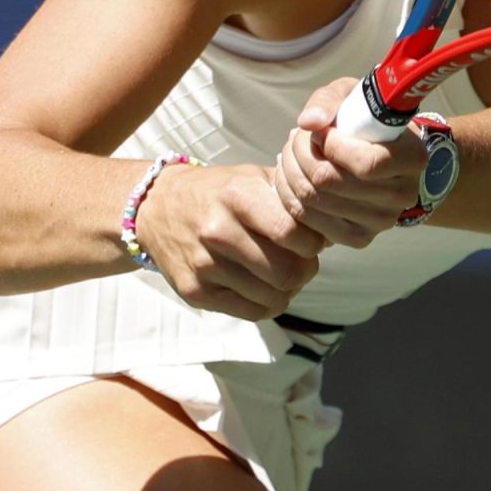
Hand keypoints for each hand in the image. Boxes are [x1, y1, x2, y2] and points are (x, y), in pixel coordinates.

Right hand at [137, 162, 325, 320]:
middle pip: (287, 272)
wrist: (157, 207)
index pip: (294, 233)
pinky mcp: (195, 292)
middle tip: (302, 262)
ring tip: (282, 273)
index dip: (312, 242)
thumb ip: (291, 197)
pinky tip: (263, 286)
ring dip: (288, 289)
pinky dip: (268, 303)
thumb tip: (334, 226)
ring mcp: (204, 265)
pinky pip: (253, 312)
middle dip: (305, 270)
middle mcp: (218, 231)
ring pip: (273, 296)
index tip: (310, 240)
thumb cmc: (218, 192)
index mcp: (237, 196)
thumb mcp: (251, 178)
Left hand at [272, 78, 427, 247]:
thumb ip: (329, 101)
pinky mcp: (358, 238)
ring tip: (290, 154)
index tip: (321, 130)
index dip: (332, 145)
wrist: (380, 154)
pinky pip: (310, 221)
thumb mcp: (352, 96)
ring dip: (290, 172)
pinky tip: (291, 177)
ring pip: (315, 200)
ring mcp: (381, 221)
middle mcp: (402, 194)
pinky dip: (290, 196)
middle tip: (295, 138)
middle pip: (331, 182)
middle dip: (301, 154)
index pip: (367, 163)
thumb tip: (309, 122)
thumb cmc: (365, 119)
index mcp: (412, 158)